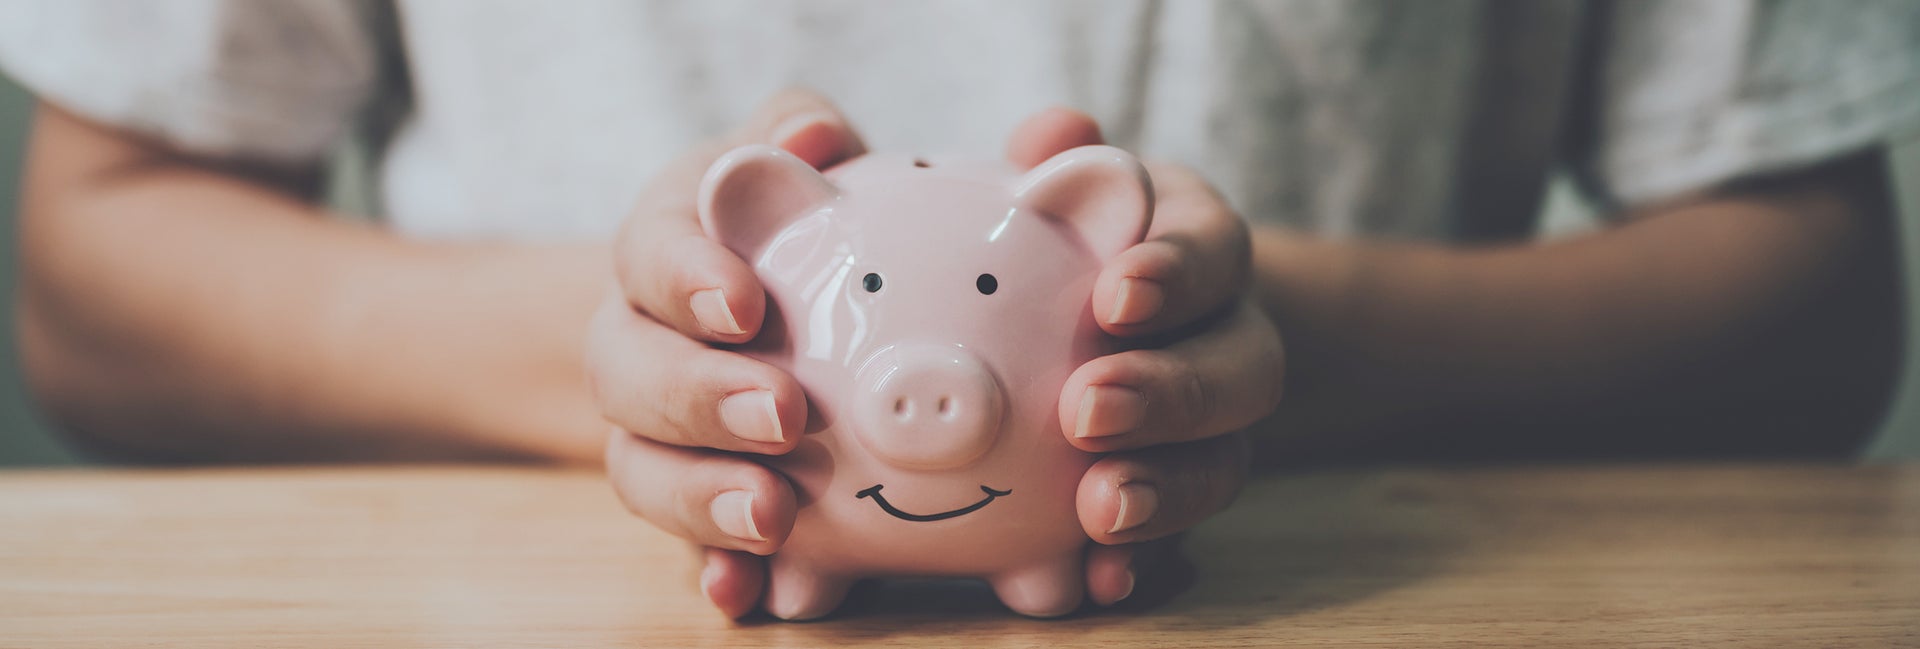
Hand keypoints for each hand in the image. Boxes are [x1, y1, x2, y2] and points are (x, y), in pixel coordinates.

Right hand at [591, 89, 865, 617]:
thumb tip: (810, 139)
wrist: (742, 308)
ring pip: (640, 470)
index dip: (686, 279)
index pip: (650, 254)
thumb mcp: (782, 160)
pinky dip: (710, 572)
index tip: (745, 303)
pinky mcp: (686, 499)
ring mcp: (651, 432)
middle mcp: (635, 342)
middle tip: (783, 415)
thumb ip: (796, 131)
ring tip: (775, 516)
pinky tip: (746, 597)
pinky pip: (682, 546)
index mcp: (660, 249)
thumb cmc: (779, 219)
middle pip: (629, 375)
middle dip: (700, 398)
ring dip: (701, 498)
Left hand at [1017, 111, 1281, 605]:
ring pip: (1225, 462)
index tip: (1116, 295)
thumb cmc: (1069, 239)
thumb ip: (1058, 160)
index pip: (1213, 249)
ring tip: (1100, 510)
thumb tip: (1055, 137)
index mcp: (1199, 248)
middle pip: (1240, 368)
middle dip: (1170, 393)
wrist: (1111, 322)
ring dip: (1167, 490)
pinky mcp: (1183, 493)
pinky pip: (1183, 538)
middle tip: (1088, 409)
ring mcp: (1215, 428)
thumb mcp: (1067, 188)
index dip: (1176, 274)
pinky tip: (1102, 584)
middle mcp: (1227, 336)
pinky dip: (1148, 563)